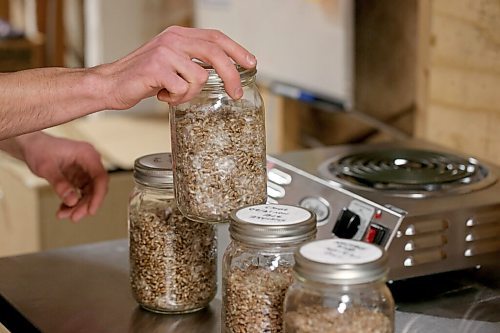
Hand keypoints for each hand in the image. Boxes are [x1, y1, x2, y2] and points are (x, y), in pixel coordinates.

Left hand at [17, 132, 108, 221]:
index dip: (98, 196)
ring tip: (63, 215)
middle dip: (85, 204)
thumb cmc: (39, 150)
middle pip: (96, 188)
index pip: (100, 177)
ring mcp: (85, 170)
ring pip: (89, 193)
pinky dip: (72, 203)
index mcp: (87, 155)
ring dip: (78, 206)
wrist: (31, 146)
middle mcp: (90, 162)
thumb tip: (72, 201)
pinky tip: (63, 209)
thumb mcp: (46, 167)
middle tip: (74, 217)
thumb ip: (59, 184)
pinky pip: (80, 193)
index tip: (91, 211)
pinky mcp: (79, 177)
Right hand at [96, 25, 256, 108]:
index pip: (216, 37)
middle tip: (236, 93)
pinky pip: (182, 89)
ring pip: (200, 77)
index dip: (237, 50)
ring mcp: (165, 52)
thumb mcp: (171, 62)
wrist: (112, 84)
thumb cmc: (142, 76)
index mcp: (179, 35)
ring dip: (190, 93)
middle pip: (215, 53)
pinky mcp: (157, 68)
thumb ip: (193, 61)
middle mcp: (173, 39)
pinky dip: (176, 99)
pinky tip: (163, 96)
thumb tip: (222, 72)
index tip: (251, 62)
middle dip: (231, 75)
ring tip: (174, 94)